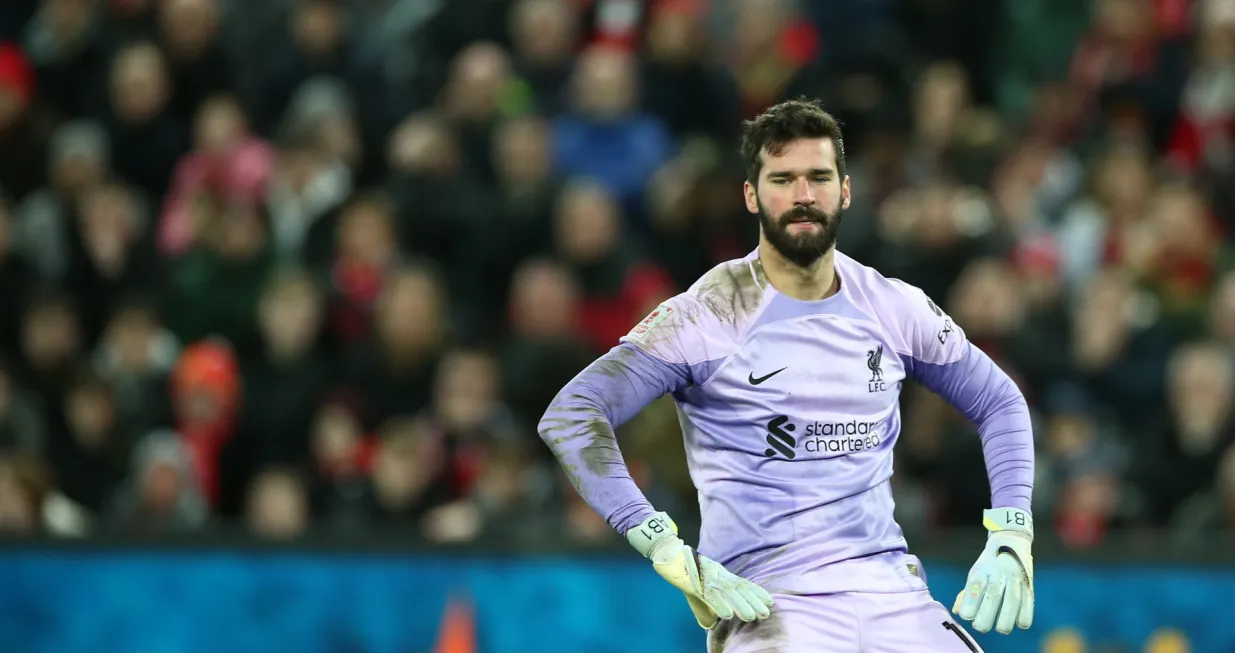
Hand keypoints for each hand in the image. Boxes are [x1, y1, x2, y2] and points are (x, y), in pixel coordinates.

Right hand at [627, 512, 773, 628]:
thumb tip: (711, 623)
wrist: (667, 553)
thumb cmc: (683, 571)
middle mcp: (717, 574)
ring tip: (752, 617)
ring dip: (740, 605)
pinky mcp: (694, 581)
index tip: (770, 601)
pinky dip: (718, 604)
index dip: (756, 592)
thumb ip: (706, 605)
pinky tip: (727, 614)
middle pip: (738, 589)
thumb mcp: (698, 590)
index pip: (742, 583)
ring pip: (726, 593)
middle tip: (766, 613)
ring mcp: (706, 577)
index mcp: (720, 574)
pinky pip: (708, 595)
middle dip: (753, 601)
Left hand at [953, 507, 1034, 634]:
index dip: (970, 604)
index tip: (966, 616)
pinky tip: (1020, 624)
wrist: (1011, 540)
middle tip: (980, 628)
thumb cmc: (988, 563)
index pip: (974, 588)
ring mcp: (1015, 576)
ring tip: (1001, 629)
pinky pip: (1028, 599)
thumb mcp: (975, 572)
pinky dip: (1025, 613)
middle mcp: (998, 572)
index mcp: (981, 569)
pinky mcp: (1028, 581)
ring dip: (1007, 617)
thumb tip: (958, 612)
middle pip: (993, 595)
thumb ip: (966, 593)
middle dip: (986, 614)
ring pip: (1012, 599)